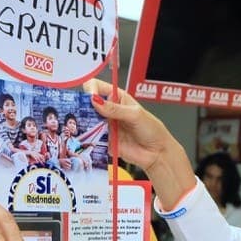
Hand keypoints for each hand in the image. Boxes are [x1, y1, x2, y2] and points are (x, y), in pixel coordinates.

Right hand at [83, 79, 193, 207]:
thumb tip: (95, 101)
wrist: (157, 153)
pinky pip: (91, 139)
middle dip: (83, 107)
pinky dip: (88, 139)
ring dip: (85, 124)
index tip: (91, 98)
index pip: (97, 87)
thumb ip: (115, 109)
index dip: (91, 89)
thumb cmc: (152, 130)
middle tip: (83, 114)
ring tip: (87, 127)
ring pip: (87, 121)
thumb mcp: (135, 115)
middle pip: (88, 104)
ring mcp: (105, 126)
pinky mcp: (103, 141)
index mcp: (117, 98)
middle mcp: (109, 111)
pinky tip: (89, 139)